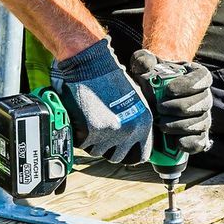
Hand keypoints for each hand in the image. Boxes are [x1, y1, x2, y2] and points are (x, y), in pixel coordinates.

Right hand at [50, 37, 153, 164]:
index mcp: (143, 125)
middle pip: (117, 157)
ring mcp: (108, 134)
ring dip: (93, 142)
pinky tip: (82, 121)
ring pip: (98, 152)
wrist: (91, 66)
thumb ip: (138, 122)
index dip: (130, 153)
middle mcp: (128, 132)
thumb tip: (135, 140)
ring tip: (91, 124)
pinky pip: (83, 144)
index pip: (141, 155)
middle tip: (103, 136)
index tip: (123, 150)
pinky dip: (80, 136)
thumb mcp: (136, 100)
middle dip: (109, 149)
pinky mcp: (88, 133)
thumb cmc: (112, 78)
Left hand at [128, 49, 213, 156]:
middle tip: (160, 108)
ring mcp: (203, 117)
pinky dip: (190, 143)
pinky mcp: (198, 136)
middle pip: (202, 102)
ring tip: (162, 124)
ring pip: (201, 123)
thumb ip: (143, 60)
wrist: (150, 99)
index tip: (169, 90)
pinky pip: (200, 142)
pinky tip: (176, 142)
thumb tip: (146, 64)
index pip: (202, 78)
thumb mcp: (144, 65)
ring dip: (181, 125)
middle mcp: (204, 97)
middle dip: (181, 107)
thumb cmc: (151, 78)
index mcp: (196, 76)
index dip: (189, 85)